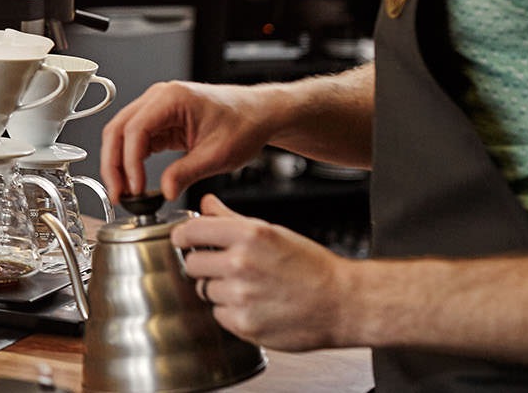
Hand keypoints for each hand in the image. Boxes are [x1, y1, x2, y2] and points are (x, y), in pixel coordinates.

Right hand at [100, 80, 278, 200]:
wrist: (258, 114)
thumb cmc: (244, 123)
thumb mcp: (218, 154)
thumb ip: (186, 172)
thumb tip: (164, 191)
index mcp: (172, 98)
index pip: (136, 129)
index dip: (129, 161)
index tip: (135, 187)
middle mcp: (158, 98)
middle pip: (119, 129)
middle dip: (113, 163)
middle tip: (118, 193)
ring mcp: (156, 108)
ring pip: (121, 134)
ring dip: (117, 163)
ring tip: (123, 191)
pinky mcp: (159, 121)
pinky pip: (135, 140)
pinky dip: (130, 160)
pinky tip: (133, 180)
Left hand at [175, 195, 355, 350]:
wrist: (344, 303)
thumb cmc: (312, 266)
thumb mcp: (272, 232)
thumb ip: (231, 217)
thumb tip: (206, 203)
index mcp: (248, 235)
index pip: (190, 231)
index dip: (183, 236)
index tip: (184, 240)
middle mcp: (241, 264)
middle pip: (191, 263)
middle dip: (203, 265)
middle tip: (225, 267)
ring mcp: (241, 296)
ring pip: (205, 291)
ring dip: (219, 290)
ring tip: (249, 288)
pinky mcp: (244, 324)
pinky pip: (219, 314)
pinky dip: (231, 312)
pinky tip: (255, 305)